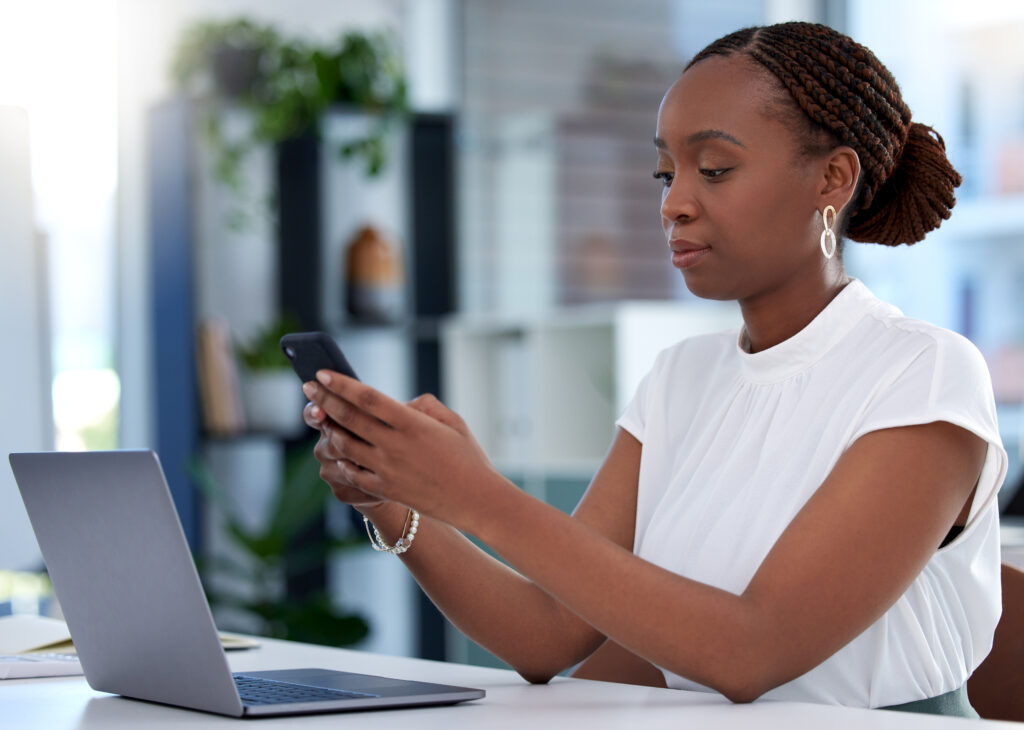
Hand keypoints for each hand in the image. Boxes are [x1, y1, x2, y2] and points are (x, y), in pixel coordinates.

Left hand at [302, 372, 506, 528]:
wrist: (476, 499)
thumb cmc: (468, 456)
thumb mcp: (452, 421)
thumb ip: (422, 406)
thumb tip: (398, 404)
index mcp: (412, 423)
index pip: (367, 397)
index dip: (341, 384)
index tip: (322, 373)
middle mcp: (395, 445)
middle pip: (349, 418)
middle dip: (324, 400)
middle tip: (307, 387)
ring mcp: (387, 469)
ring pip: (345, 445)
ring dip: (328, 428)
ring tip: (319, 417)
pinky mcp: (386, 489)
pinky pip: (353, 473)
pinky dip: (341, 459)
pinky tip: (336, 450)